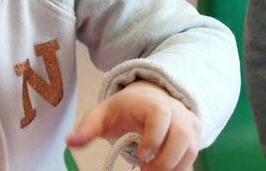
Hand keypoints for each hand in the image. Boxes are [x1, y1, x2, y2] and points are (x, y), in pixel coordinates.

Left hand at [66, 81, 200, 170]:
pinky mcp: (194, 137)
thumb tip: (71, 142)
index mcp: (152, 103)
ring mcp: (188, 124)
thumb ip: (87, 128)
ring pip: (191, 149)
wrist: (149, 100)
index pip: (161, 116)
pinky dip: (178, 169)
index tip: (141, 156)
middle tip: (145, 170)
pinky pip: (192, 158)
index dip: (154, 138)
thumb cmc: (124, 109)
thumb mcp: (103, 114)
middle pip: (182, 136)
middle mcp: (175, 112)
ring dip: (173, 168)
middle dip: (165, 160)